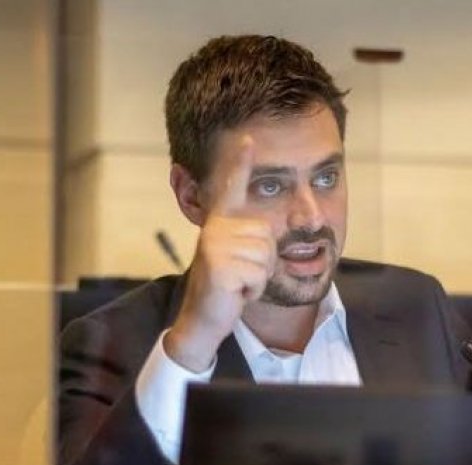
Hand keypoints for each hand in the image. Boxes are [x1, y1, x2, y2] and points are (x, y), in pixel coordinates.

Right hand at [164, 137, 275, 372]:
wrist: (203, 320)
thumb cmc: (227, 288)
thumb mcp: (238, 257)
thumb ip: (249, 239)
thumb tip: (268, 232)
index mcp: (219, 222)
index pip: (230, 187)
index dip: (239, 161)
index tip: (248, 137)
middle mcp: (214, 228)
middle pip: (267, 235)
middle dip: (264, 262)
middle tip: (241, 274)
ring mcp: (214, 246)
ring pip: (266, 255)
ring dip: (259, 277)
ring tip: (238, 283)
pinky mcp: (220, 266)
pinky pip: (259, 274)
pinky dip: (254, 290)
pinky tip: (236, 293)